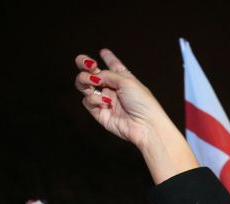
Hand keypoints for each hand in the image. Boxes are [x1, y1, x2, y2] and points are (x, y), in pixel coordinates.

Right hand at [74, 49, 196, 182]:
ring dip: (85, 80)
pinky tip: (105, 102)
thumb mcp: (126, 81)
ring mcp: (105, 100)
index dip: (109, 58)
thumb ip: (107, 74)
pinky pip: (88, 101)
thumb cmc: (142, 103)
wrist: (145, 125)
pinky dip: (94, 99)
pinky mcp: (100, 113)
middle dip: (84, 64)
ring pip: (85, 85)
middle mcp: (113, 88)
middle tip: (86, 63)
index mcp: (124, 79)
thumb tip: (94, 75)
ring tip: (92, 82)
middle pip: (93, 73)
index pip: (114, 66)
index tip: (104, 52)